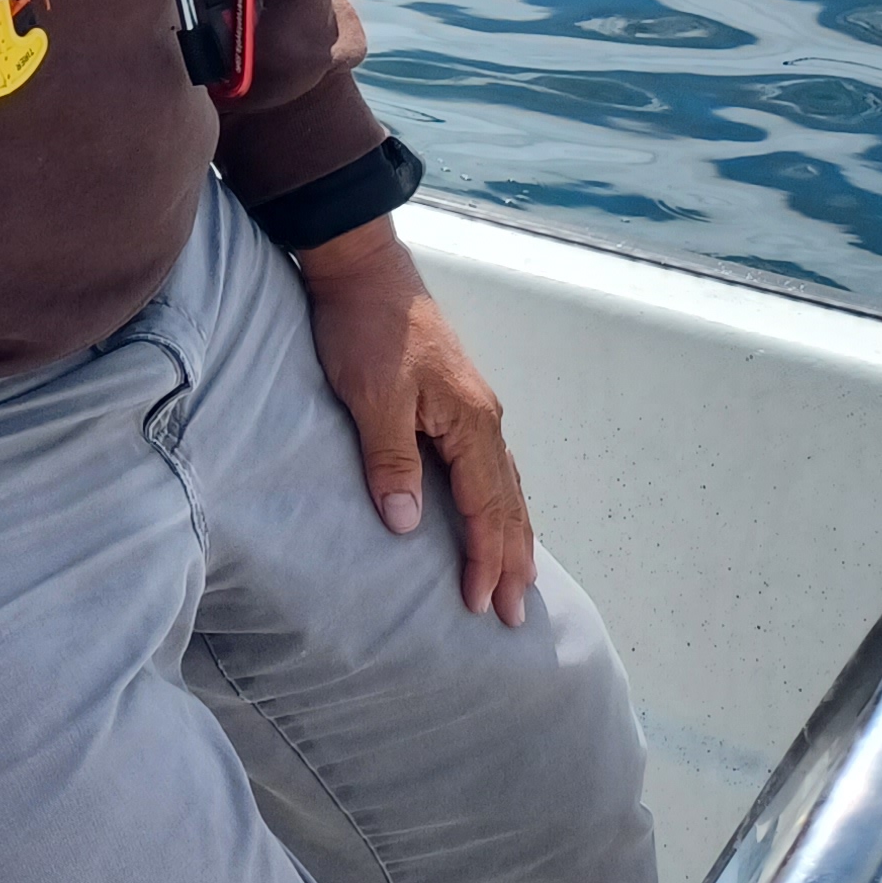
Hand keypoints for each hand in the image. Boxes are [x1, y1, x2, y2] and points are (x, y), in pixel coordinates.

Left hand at [296, 215, 534, 622]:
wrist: (362, 268)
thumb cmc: (365, 328)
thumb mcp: (372, 396)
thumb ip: (390, 459)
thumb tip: (405, 525)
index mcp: (469, 422)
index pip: (486, 508)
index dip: (487, 560)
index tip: (485, 606)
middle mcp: (483, 419)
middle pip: (509, 502)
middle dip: (513, 560)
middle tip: (517, 615)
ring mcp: (473, 408)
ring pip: (505, 485)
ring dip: (513, 534)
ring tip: (519, 578)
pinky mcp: (456, 399)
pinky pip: (490, 466)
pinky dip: (500, 501)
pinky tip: (494, 512)